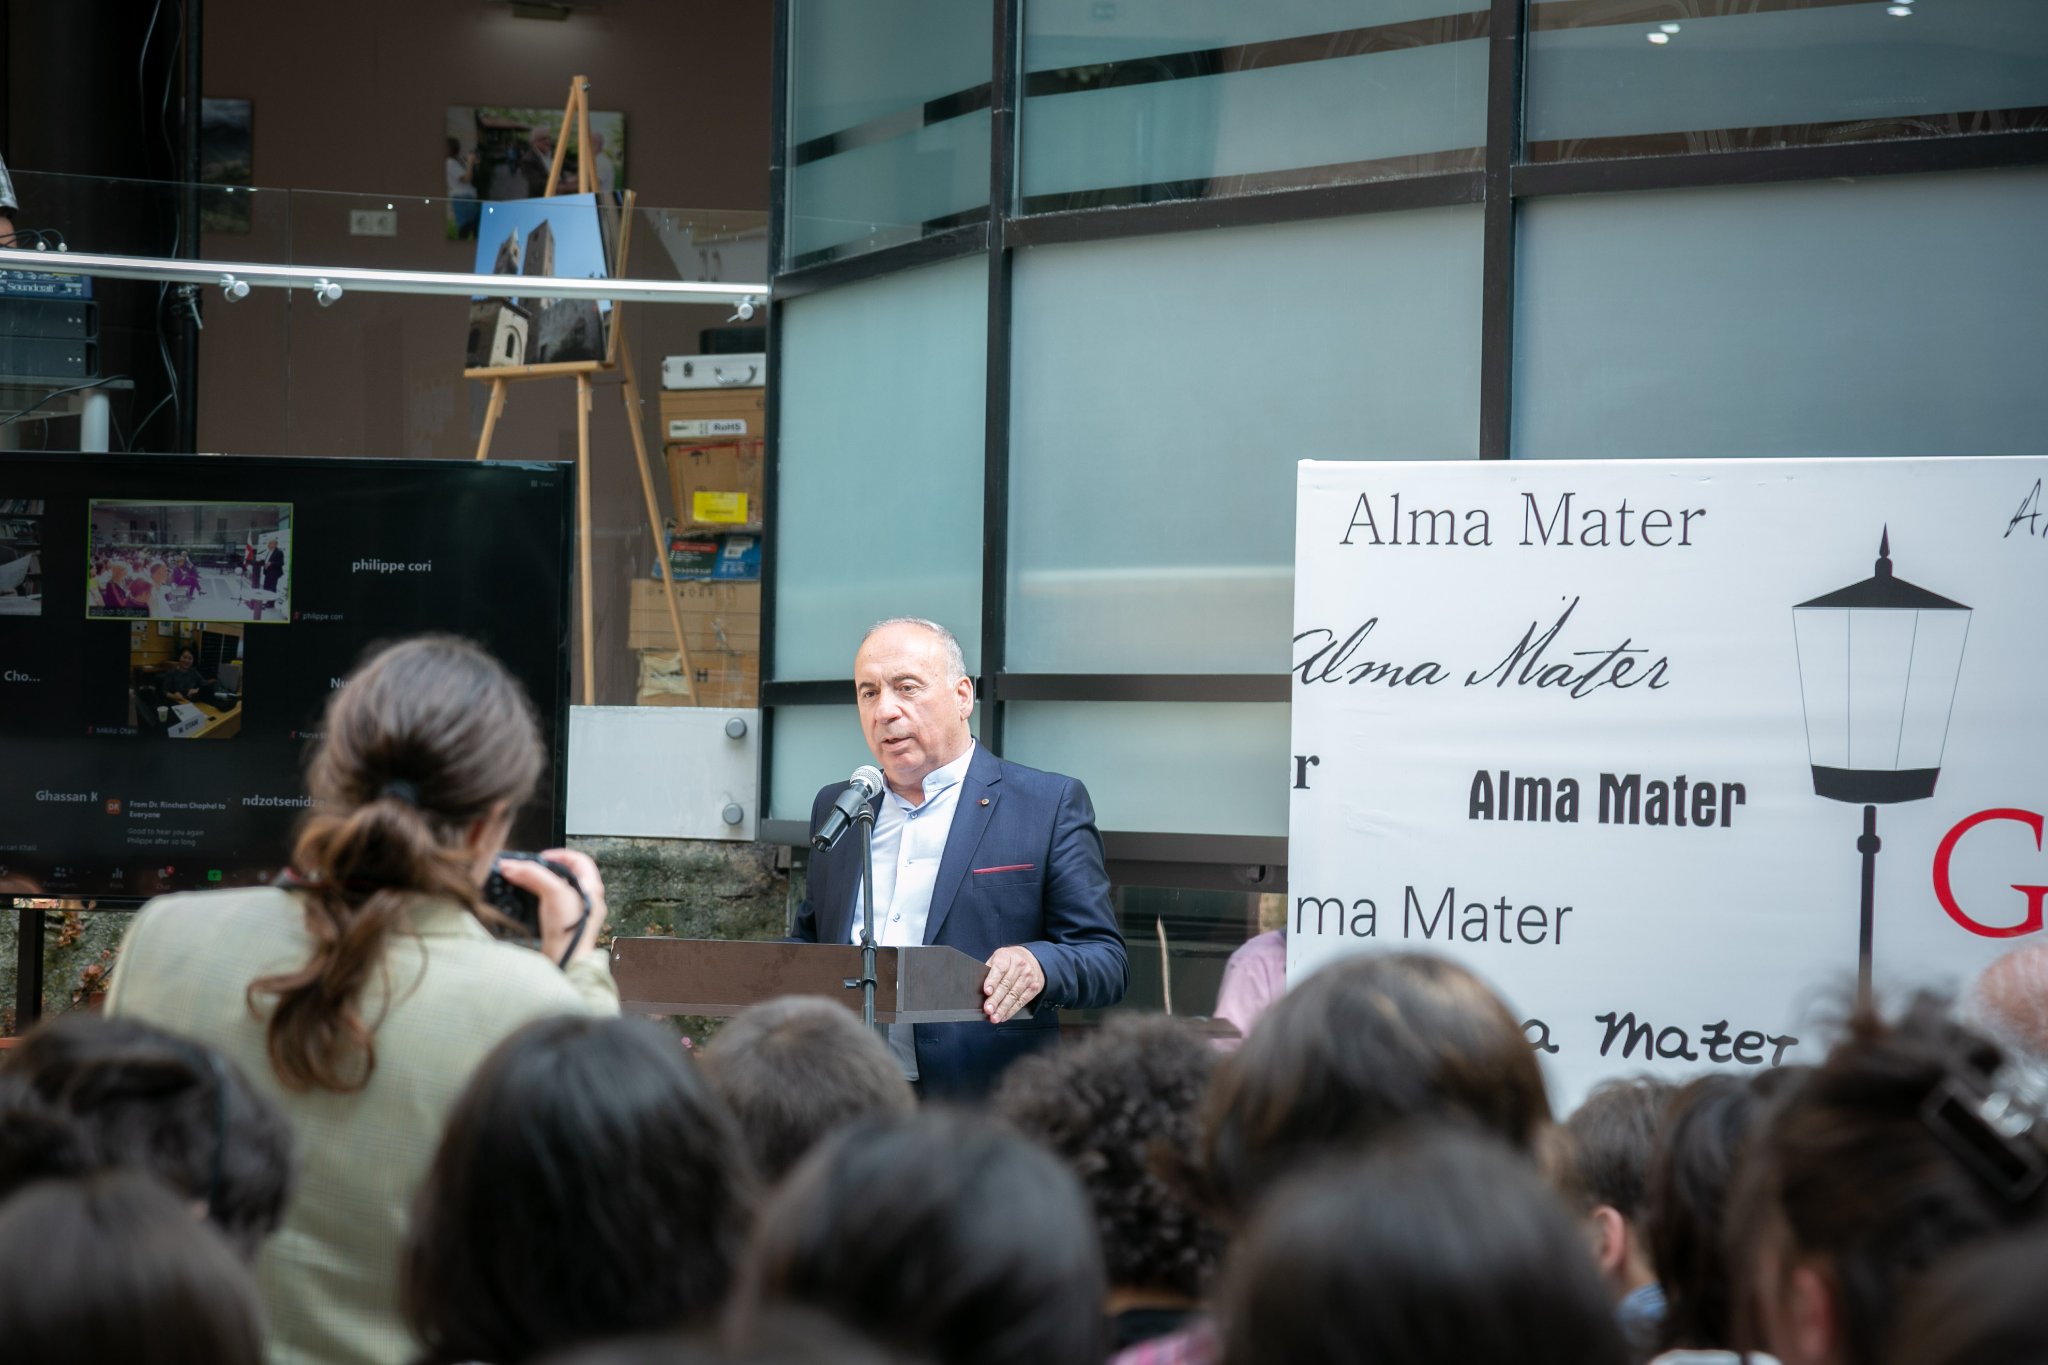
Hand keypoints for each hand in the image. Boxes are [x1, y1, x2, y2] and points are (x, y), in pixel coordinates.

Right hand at [498, 847, 608, 964]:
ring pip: (552, 887)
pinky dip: (533, 894)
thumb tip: (513, 866)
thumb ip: (534, 876)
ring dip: (534, 880)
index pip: (580, 860)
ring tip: (515, 877)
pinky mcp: (560, 924)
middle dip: (540, 868)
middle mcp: (584, 898)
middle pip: (562, 873)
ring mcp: (572, 912)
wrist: (566, 961)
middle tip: (522, 867)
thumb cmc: (570, 930)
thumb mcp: (554, 893)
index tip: (542, 857)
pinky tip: (521, 893)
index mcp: (591, 887)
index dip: (561, 854)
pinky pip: (547, 902)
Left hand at [982, 945, 1044, 1022]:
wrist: (1032, 958)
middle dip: (996, 999)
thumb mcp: (997, 957)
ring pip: (1014, 995)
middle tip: (988, 1009)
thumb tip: (978, 987)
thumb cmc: (1010, 960)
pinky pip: (1022, 1001)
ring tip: (995, 1017)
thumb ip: (989, 970)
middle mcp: (1019, 966)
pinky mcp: (1034, 987)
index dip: (993, 981)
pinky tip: (1004, 1016)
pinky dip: (1012, 1010)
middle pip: (1006, 985)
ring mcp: (1028, 977)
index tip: (987, 992)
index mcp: (1007, 957)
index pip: (999, 969)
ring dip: (1003, 1008)